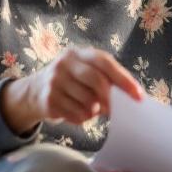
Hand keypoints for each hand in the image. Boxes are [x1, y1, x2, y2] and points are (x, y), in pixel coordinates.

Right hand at [0, 47, 142, 133]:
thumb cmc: (70, 82)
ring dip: (95, 111)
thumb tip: (129, 96)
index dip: (124, 79)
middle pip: (96, 80)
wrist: (33, 92)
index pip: (104, 62)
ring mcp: (54, 82)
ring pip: (88, 102)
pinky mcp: (49, 100)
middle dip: (110, 98)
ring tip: (91, 109)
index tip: (138, 95)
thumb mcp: (83, 72)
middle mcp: (64, 64)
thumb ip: (104, 79)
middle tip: (114, 109)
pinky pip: (76, 114)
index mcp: (78, 53)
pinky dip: (83, 118)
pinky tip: (77, 113)